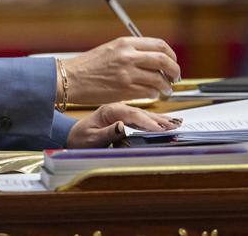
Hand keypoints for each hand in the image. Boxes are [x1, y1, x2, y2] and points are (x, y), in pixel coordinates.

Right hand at [61, 36, 180, 104]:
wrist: (71, 78)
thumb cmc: (88, 65)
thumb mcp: (111, 49)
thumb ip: (132, 51)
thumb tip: (153, 58)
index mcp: (126, 43)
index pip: (160, 45)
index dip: (171, 55)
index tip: (172, 62)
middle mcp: (129, 56)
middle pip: (164, 60)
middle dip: (174, 70)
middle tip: (175, 77)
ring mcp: (128, 73)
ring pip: (159, 79)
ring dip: (166, 86)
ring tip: (166, 89)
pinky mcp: (125, 89)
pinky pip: (149, 92)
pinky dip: (155, 94)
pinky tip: (153, 94)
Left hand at [66, 102, 180, 147]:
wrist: (72, 136)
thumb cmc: (80, 139)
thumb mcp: (91, 138)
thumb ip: (107, 132)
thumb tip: (122, 127)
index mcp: (109, 110)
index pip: (132, 115)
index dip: (147, 123)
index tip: (159, 130)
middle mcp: (117, 108)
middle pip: (141, 113)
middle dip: (158, 120)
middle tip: (174, 127)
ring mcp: (121, 111)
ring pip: (144, 114)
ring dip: (159, 120)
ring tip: (175, 125)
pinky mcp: (124, 117)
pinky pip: (141, 117)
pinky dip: (154, 120)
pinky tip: (164, 123)